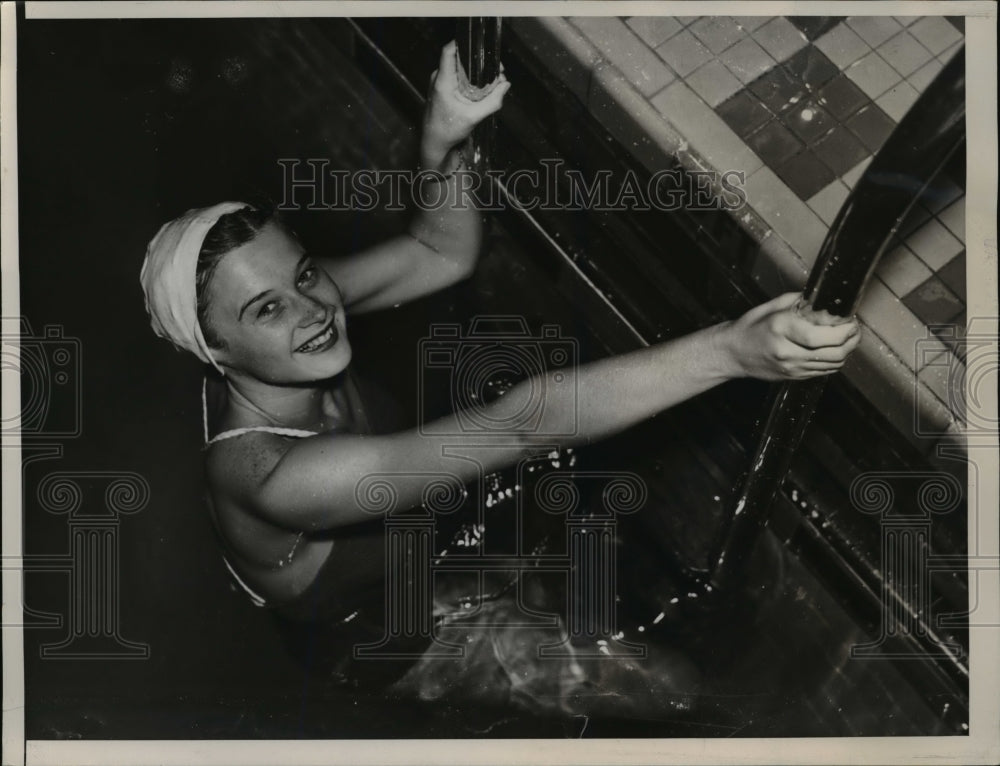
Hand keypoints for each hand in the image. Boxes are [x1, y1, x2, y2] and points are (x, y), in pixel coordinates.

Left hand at [421, 40, 510, 167]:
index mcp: (443, 81)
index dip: (464, 42)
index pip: (449, 51)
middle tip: (497, 69)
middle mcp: (439, 78)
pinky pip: (458, 76)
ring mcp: (440, 83)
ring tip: (493, 79)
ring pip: (460, 67)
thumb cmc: (448, 131)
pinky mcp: (443, 88)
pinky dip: (471, 79)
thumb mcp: (474, 117)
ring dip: (476, 70)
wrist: (434, 143)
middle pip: (459, 58)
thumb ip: (492, 101)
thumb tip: (506, 85)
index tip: (481, 44)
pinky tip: (482, 87)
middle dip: (479, 60)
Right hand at [720, 292, 860, 380]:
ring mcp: (790, 367)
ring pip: (832, 364)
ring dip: (846, 351)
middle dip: (850, 341)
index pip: (819, 336)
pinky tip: (833, 349)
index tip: (850, 321)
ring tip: (847, 339)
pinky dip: (834, 360)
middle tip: (854, 330)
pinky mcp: (793, 376)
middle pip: (832, 353)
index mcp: (780, 328)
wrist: (733, 353)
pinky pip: (824, 371)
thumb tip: (826, 301)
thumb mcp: (772, 307)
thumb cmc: (751, 327)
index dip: (843, 331)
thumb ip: (800, 303)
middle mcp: (786, 350)